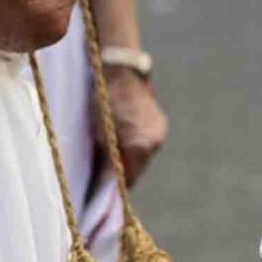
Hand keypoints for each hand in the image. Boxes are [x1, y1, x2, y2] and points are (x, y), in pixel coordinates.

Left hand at [105, 69, 168, 185]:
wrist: (122, 68)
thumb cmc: (106, 100)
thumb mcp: (101, 133)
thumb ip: (107, 161)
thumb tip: (106, 182)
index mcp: (142, 147)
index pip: (130, 179)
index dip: (117, 188)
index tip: (103, 193)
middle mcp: (156, 142)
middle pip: (138, 167)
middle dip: (123, 171)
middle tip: (103, 173)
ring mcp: (160, 130)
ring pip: (142, 154)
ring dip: (129, 156)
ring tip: (110, 152)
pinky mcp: (158, 120)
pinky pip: (146, 140)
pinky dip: (134, 143)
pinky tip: (121, 137)